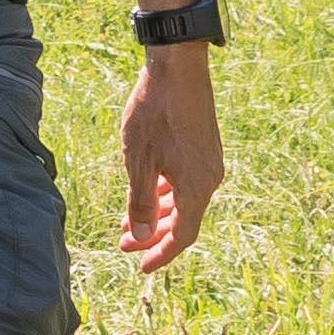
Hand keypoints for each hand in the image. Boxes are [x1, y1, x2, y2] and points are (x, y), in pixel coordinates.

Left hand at [114, 40, 224, 271]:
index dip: (162, 254)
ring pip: (183, 200)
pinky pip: (186, 181)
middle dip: (152, 235)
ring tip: (129, 220)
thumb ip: (139, 202)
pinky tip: (148, 189)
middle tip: (124, 244)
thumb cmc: (154, 113)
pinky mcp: (204, 147)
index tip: (141, 267)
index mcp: (196, 187)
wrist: (178, 68)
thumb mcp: (138, 161)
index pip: (183, 235)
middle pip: (183, 220)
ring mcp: (209, 162)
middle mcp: (209, 178)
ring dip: (157, 213)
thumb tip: (139, 236)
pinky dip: (165, 192)